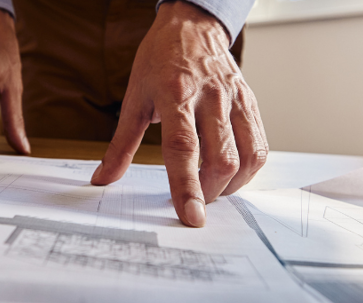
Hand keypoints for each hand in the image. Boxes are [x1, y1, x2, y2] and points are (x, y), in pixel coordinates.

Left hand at [91, 0, 267, 227]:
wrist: (191, 26)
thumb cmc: (160, 61)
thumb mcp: (133, 99)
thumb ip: (121, 145)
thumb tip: (102, 179)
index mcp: (176, 95)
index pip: (184, 149)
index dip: (187, 186)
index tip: (190, 216)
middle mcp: (211, 97)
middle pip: (222, 159)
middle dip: (209, 191)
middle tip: (194, 199)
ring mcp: (236, 100)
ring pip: (248, 157)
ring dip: (231, 185)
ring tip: (212, 188)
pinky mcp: (251, 103)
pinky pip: (260, 146)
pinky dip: (248, 170)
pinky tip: (231, 174)